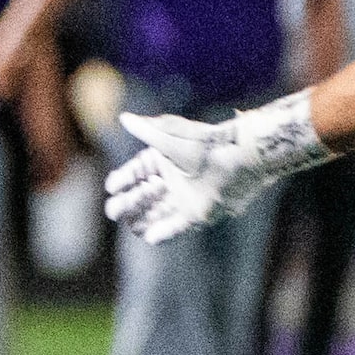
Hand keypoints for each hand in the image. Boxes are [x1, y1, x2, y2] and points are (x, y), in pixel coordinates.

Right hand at [104, 106, 316, 243]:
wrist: (241, 158)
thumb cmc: (208, 144)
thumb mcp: (174, 137)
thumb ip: (148, 131)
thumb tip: (124, 118)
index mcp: (160, 163)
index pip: (131, 175)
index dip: (120, 181)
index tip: (114, 186)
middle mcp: (167, 183)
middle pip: (135, 200)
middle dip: (126, 202)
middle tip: (126, 203)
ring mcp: (180, 200)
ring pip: (150, 215)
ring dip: (139, 217)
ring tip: (134, 217)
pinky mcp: (194, 215)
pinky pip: (172, 229)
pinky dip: (160, 234)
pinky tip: (149, 235)